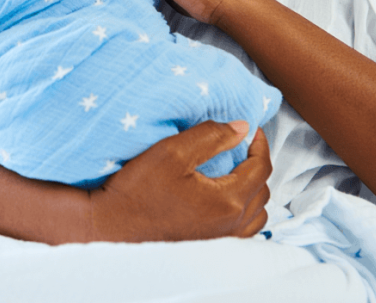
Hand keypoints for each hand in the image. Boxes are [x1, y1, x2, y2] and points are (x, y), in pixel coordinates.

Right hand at [87, 121, 271, 241]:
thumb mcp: (172, 152)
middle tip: (241, 147)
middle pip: (263, 191)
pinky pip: (243, 231)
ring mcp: (221, 241)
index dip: (260, 144)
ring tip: (237, 173)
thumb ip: (211, 136)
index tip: (251, 130)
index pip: (261, 167)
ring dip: (253, 191)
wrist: (112, 227)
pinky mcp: (210, 248)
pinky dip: (245, 213)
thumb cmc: (138, 191)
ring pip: (257, 215)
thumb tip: (242, 128)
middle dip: (256, 165)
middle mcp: (231, 225)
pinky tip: (227, 202)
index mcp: (228, 201)